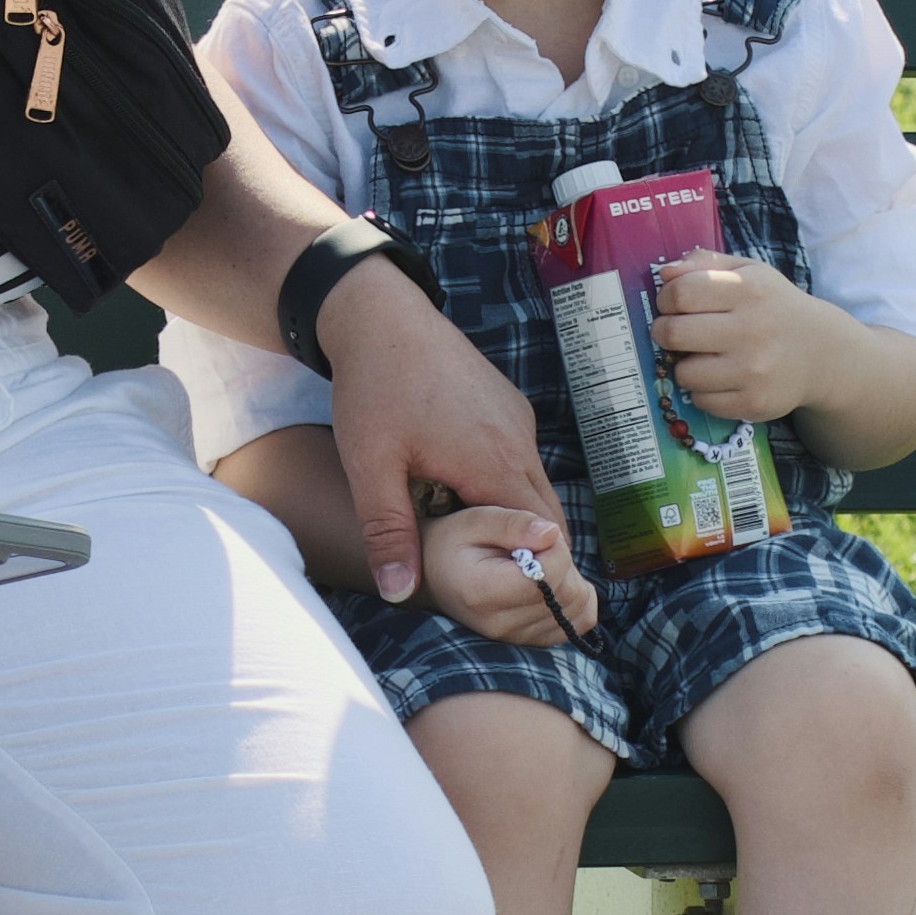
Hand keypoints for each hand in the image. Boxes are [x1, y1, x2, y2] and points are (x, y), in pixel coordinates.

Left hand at [314, 253, 562, 604]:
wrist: (380, 313)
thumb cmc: (373, 388)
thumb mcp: (371, 466)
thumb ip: (388, 532)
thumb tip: (400, 593)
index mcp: (494, 463)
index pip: (539, 537)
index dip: (531, 571)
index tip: (512, 600)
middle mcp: (519, 442)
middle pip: (544, 516)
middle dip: (528, 553)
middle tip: (499, 586)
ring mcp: (517, 421)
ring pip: (532, 487)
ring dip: (510, 518)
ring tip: (477, 547)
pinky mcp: (508, 407)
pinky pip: (519, 460)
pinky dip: (503, 485)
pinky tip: (463, 496)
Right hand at [418, 500, 598, 647]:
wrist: (434, 577)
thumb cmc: (453, 543)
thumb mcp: (475, 519)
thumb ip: (514, 522)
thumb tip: (553, 533)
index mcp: (484, 592)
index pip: (552, 572)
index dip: (554, 544)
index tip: (530, 536)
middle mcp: (502, 625)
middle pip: (570, 592)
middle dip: (565, 561)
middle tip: (535, 548)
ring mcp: (518, 639)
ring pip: (580, 608)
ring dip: (572, 580)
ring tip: (540, 566)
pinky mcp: (532, 642)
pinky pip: (579, 622)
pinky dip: (575, 600)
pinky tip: (551, 584)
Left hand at [649, 253, 856, 426]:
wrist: (821, 352)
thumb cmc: (773, 307)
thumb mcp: (748, 272)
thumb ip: (705, 264)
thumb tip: (664, 272)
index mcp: (748, 289)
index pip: (680, 293)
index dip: (665, 298)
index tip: (672, 304)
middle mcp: (752, 329)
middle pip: (673, 333)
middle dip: (664, 332)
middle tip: (675, 332)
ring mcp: (754, 370)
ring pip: (683, 372)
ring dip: (684, 365)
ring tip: (702, 356)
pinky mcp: (753, 402)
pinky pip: (701, 400)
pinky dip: (703, 390)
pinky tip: (720, 377)